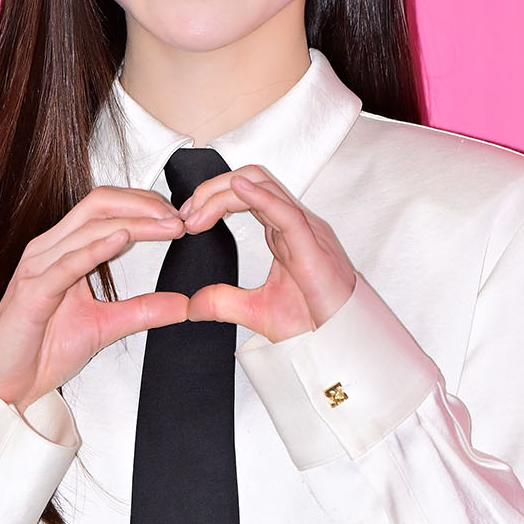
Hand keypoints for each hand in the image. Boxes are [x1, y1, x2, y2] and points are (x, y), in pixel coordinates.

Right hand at [0, 186, 187, 410]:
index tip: (178, 218)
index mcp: (64, 250)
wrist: (4, 384)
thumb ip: (141, 311)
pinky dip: (96, 249)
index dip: (144, 205)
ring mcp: (38, 267)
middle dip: (143, 204)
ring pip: (88, 227)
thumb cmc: (40, 350)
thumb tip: (183, 303)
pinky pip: (66, 264)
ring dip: (133, 223)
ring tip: (167, 226)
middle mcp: (49, 250)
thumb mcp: (104, 326)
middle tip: (179, 217)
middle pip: (99, 205)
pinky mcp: (32, 292)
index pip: (106, 208)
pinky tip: (122, 239)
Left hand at [179, 165, 355, 342]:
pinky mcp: (313, 245)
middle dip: (212, 189)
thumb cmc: (313, 321)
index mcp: (282, 233)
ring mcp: (305, 230)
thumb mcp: (254, 311)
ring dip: (225, 192)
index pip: (245, 195)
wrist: (337, 342)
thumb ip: (222, 302)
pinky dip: (260, 197)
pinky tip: (237, 191)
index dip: (212, 198)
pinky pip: (286, 211)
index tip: (187, 217)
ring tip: (198, 211)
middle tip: (185, 212)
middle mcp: (293, 224)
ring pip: (264, 187)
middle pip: (251, 181)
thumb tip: (192, 305)